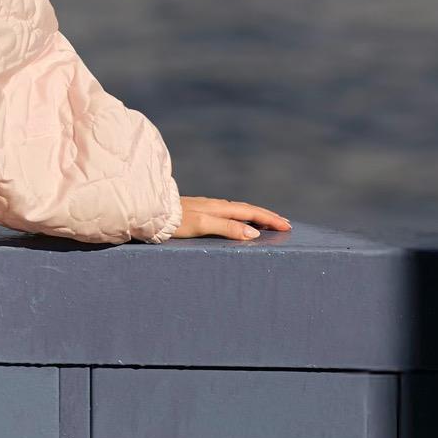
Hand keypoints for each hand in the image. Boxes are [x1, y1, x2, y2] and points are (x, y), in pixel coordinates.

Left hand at [174, 196, 291, 242]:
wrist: (151, 213)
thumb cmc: (175, 222)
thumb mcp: (202, 225)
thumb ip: (227, 228)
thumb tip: (253, 233)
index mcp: (219, 207)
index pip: (251, 213)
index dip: (270, 219)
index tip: (287, 226)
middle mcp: (215, 205)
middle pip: (247, 209)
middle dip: (267, 216)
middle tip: (284, 223)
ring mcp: (207, 207)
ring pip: (237, 210)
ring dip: (255, 216)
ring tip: (266, 222)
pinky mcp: (199, 212)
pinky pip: (228, 213)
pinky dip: (241, 216)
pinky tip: (238, 221)